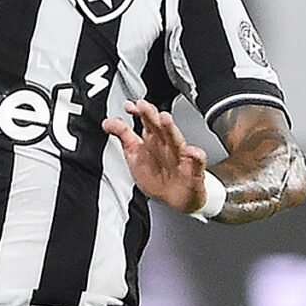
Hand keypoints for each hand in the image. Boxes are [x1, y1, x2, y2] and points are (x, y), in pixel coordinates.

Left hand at [102, 99, 208, 213]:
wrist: (175, 199)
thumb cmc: (158, 176)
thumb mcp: (135, 155)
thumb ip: (123, 136)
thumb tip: (108, 122)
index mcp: (153, 139)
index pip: (147, 121)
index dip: (139, 112)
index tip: (130, 106)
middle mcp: (167, 145)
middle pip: (159, 127)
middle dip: (151, 116)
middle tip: (143, 106)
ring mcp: (180, 157)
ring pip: (176, 141)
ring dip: (171, 130)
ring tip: (165, 119)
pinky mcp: (194, 172)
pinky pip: (197, 163)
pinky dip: (195, 157)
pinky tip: (191, 152)